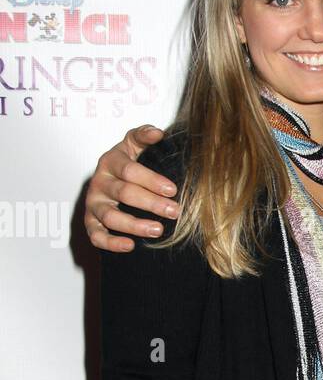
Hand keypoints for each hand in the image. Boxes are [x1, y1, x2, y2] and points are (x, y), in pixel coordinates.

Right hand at [85, 124, 178, 250]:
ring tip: (157, 230)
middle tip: (174, 211)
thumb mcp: (133, 145)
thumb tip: (158, 133)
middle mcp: (99, 182)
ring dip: (134, 225)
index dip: (150, 180)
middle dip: (151, 203)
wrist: (110, 180)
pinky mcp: (90, 223)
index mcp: (110, 161)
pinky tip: (130, 246)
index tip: (172, 189)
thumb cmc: (127, 164)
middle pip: (123, 193)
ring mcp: (93, 204)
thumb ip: (143, 136)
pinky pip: (96, 236)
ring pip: (110, 216)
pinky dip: (111, 243)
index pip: (129, 170)